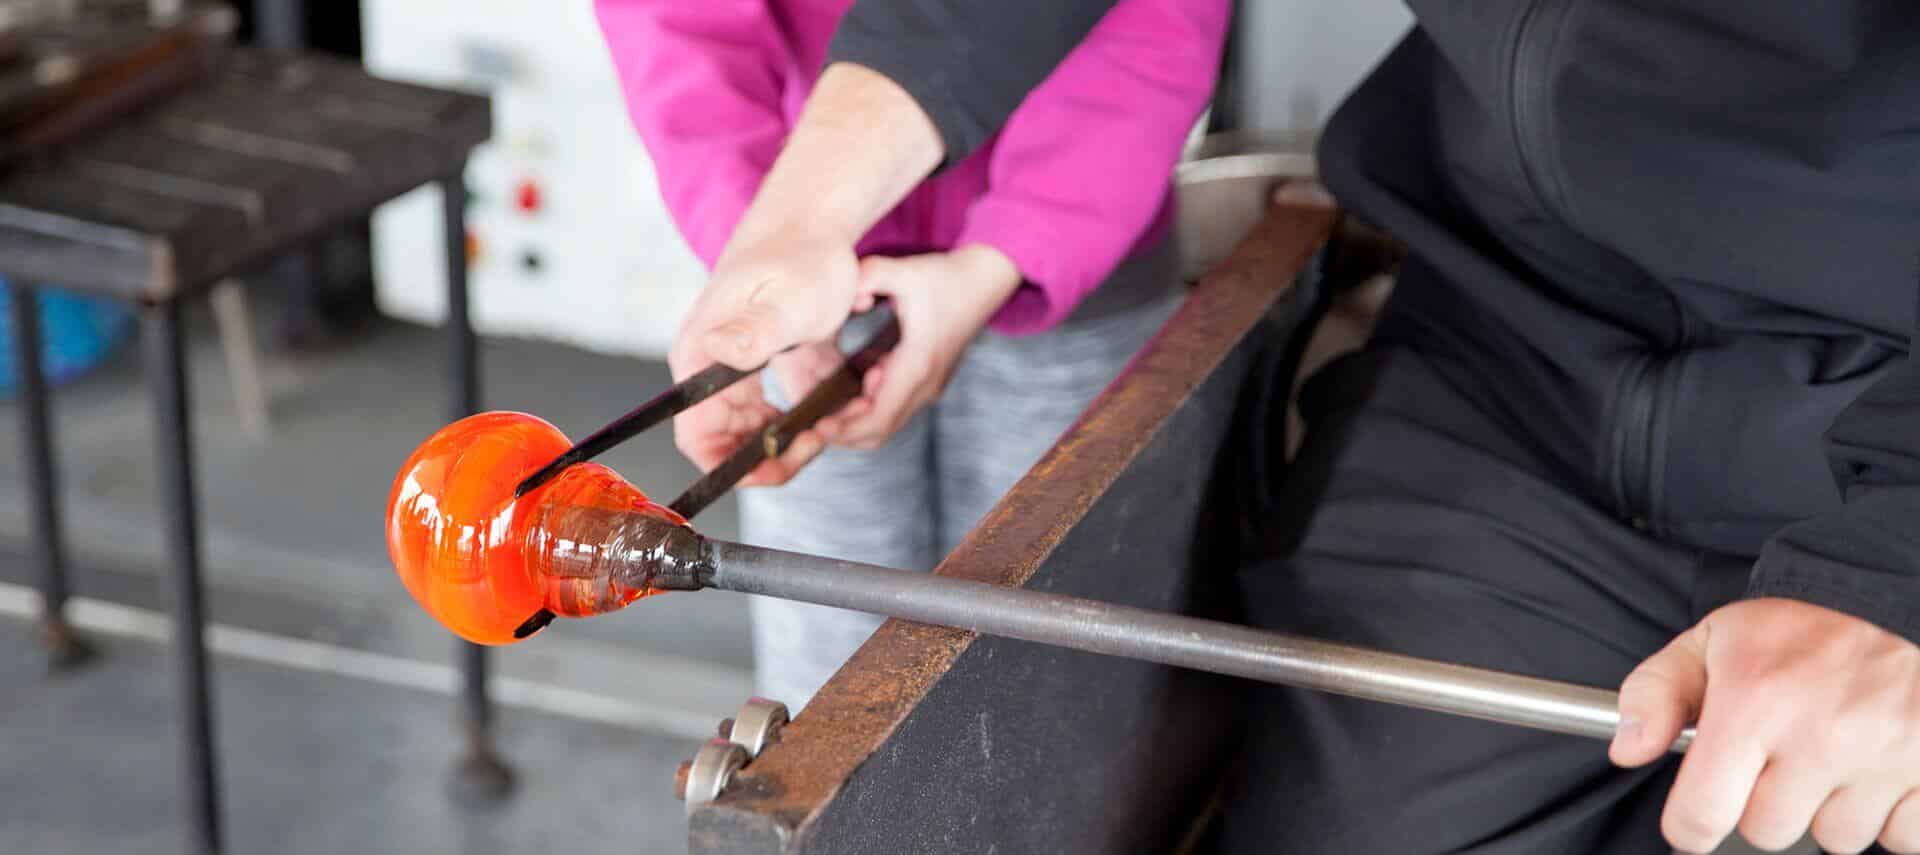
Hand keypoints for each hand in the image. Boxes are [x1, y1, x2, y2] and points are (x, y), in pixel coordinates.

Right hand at [667, 227, 859, 484]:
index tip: (774, 467)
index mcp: (701, 354)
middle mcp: (705, 367)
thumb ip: (757, 328)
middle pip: (722, 443)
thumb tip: (718, 350)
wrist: (812, 230)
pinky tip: (819, 414)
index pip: (696, 436)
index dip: (729, 465)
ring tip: (823, 427)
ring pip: (745, 434)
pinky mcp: (750, 369)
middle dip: (766, 458)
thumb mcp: (789, 296)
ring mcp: (725, 370)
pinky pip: (762, 416)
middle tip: (813, 442)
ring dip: (781, 444)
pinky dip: (790, 425)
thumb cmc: (802, 258)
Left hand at [821, 245, 1021, 448]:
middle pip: (880, 432)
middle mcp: (925, 385)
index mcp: (917, 365)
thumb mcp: (904, 270)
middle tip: (813, 418)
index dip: (846, 429)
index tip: (818, 426)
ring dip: (856, 419)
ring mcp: (929, 388)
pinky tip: (861, 377)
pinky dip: (870, 407)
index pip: (879, 418)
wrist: (984, 281)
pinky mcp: (928, 383)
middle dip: (844, 432)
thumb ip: (869, 276)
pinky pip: (894, 409)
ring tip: (835, 392)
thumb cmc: (944, 277)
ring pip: (887, 424)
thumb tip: (848, 300)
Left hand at [1611, 598, 1919, 853]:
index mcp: (1755, 703)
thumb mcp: (1711, 641)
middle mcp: (1821, 736)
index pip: (1702, 816)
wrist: (1894, 594)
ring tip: (1834, 750)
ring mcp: (1885, 758)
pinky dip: (1891, 813)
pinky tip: (1878, 767)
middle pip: (1767, 831)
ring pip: (1836, 838)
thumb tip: (1627, 749)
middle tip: (1781, 753)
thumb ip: (1655, 693)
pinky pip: (1902, 836)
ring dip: (1830, 807)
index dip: (1691, 822)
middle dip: (1765, 801)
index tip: (1699, 812)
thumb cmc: (1804, 624)